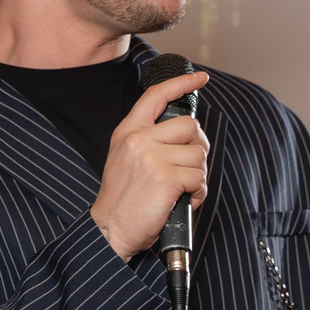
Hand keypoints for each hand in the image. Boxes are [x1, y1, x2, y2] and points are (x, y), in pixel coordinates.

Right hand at [91, 69, 209, 260]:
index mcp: (127, 132)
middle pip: (189, 126)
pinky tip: (182, 201)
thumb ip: (149, 140)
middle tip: (187, 168)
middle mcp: (138, 140)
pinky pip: (199, 177)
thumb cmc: (122, 200)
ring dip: (197, 175)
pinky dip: (197, 193)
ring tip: (180, 190)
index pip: (156, 96)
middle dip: (197, 148)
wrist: (109, 230)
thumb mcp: (126, 159)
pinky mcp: (166, 178)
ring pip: (198, 154)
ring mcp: (151, 157)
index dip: (181, 83)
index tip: (200, 79)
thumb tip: (186, 132)